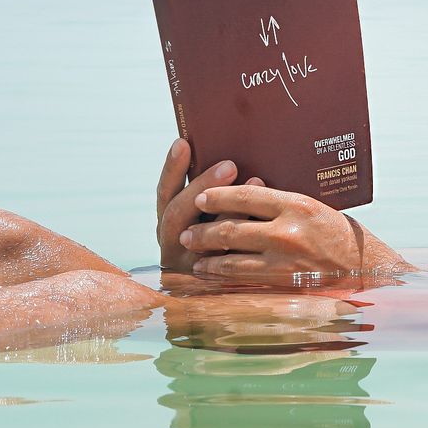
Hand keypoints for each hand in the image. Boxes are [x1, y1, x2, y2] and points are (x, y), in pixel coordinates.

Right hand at [155, 139, 263, 272]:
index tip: (183, 142)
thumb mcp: (214, 212)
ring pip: (202, 237)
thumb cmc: (236, 233)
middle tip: (229, 165)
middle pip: (177, 214)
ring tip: (253, 180)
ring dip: (226, 209)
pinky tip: (262, 215)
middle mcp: (173, 245)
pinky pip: (228, 257)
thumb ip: (216, 193)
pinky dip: (245, 233)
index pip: (165, 194)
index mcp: (170, 224)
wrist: (254, 285)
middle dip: (202, 186)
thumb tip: (230, 159)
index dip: (172, 169)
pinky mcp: (216, 280)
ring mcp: (191, 265)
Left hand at [178, 184, 405, 279]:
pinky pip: (243, 278)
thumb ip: (282, 206)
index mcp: (297, 205)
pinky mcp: (283, 283)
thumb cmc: (341, 236)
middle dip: (203, 230)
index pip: (247, 195)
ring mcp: (284, 260)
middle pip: (232, 227)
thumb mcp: (315, 209)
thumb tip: (246, 194)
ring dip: (206, 255)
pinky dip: (221, 275)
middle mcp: (288, 232)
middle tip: (187, 231)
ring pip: (232, 257)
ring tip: (191, 252)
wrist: (367, 270)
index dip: (219, 195)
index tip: (202, 196)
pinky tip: (209, 272)